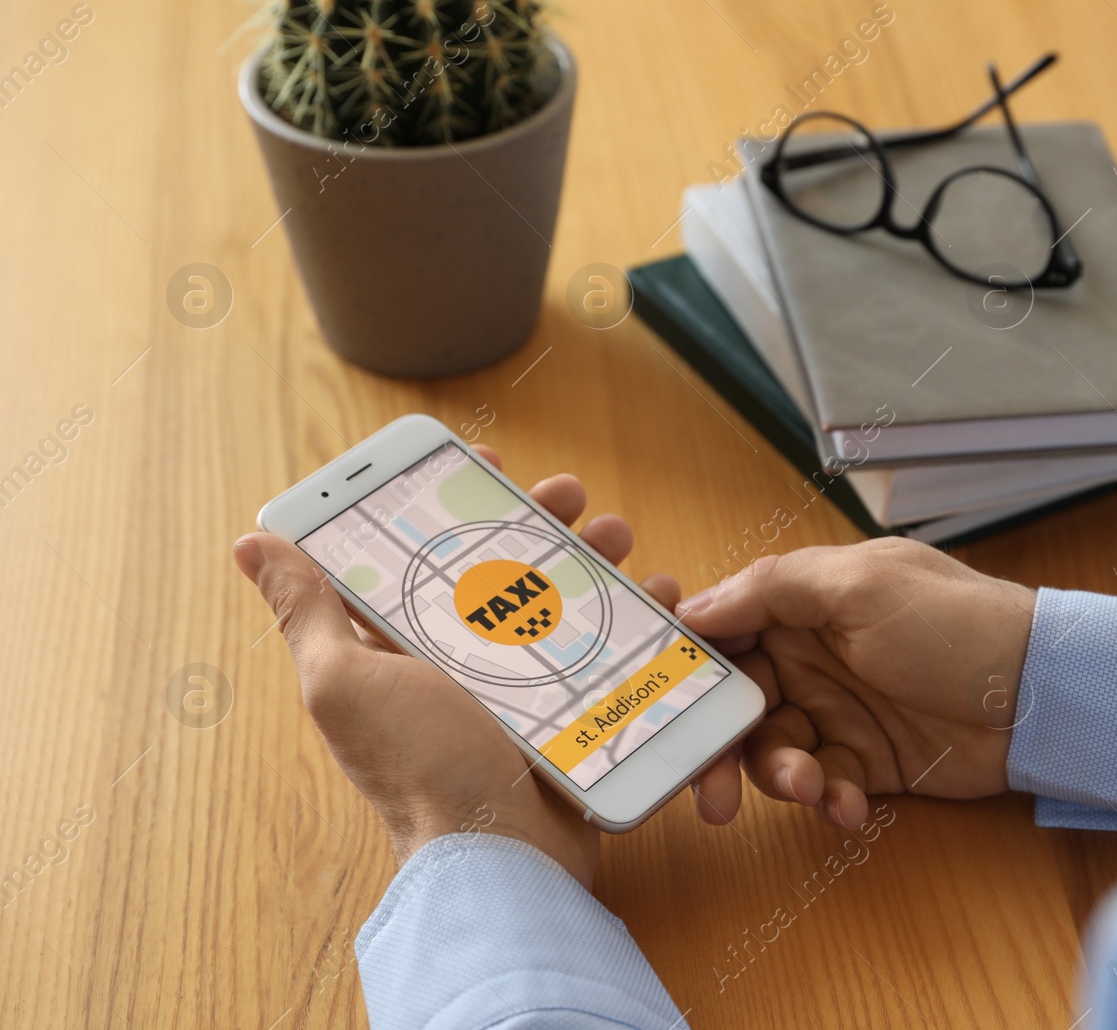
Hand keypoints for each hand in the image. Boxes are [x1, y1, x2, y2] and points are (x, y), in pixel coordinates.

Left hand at [232, 448, 685, 884]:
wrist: (500, 855)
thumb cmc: (418, 766)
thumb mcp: (345, 683)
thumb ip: (306, 613)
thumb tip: (254, 543)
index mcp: (400, 647)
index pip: (423, 554)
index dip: (453, 503)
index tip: (487, 465)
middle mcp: (460, 661)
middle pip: (504, 567)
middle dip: (540, 520)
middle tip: (571, 494)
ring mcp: (522, 687)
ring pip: (564, 599)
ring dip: (595, 556)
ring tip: (621, 537)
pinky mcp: (573, 711)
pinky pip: (607, 649)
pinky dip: (636, 616)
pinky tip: (658, 592)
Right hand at [679, 537, 1036, 829]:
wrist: (1042, 693)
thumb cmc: (954, 623)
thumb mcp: (861, 585)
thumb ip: (774, 589)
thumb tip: (695, 606)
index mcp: (803, 605)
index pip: (723, 635)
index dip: (687, 671)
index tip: (651, 708)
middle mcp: (811, 657)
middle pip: (735, 707)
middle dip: (718, 752)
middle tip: (711, 798)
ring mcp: (839, 712)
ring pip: (773, 753)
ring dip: (781, 778)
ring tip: (813, 788)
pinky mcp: (867, 762)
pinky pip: (823, 785)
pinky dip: (829, 800)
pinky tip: (850, 807)